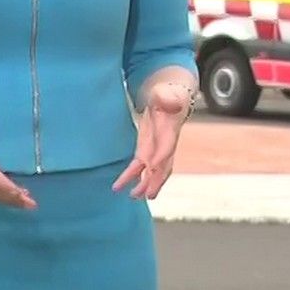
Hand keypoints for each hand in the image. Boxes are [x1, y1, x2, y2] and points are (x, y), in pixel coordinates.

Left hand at [111, 81, 191, 199]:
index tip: (152, 167)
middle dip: (156, 180)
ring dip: (144, 184)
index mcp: (169, 130)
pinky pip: (140, 167)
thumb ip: (166, 97)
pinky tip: (120, 186)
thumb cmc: (167, 96)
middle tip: (148, 194)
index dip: (160, 157)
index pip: (167, 146)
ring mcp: (157, 149)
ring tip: (134, 196)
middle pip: (162, 166)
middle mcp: (165, 144)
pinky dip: (131, 177)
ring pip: (152, 171)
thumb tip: (164, 98)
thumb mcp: (166, 94)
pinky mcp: (147, 150)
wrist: (169, 100)